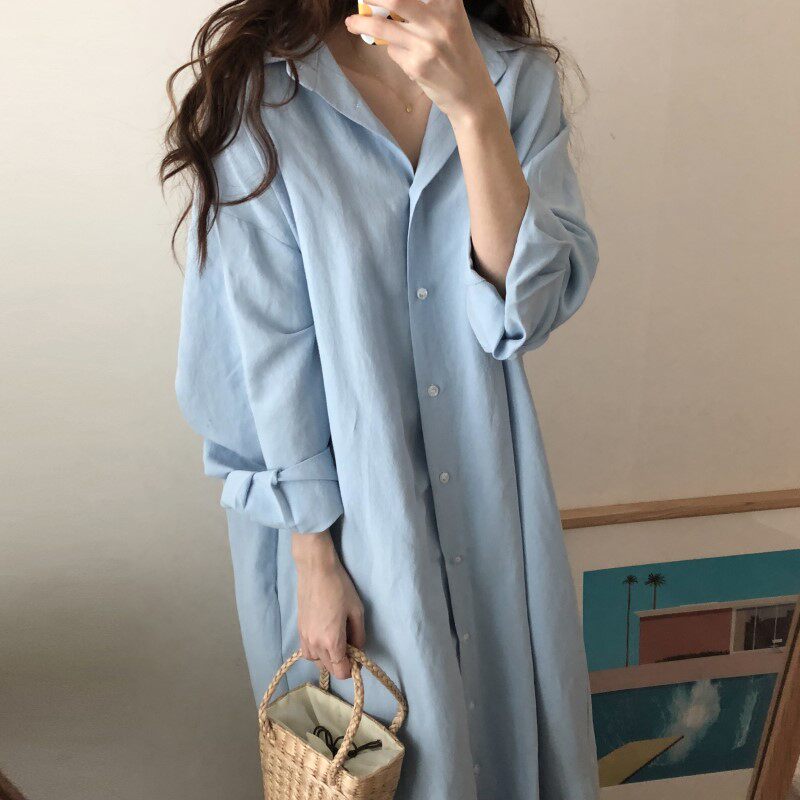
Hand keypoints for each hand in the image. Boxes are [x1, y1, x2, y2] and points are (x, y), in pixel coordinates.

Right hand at [292, 531, 365, 679]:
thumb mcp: (357, 611)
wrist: (316, 570)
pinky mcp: (299, 630)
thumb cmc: (340, 587)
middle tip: (350, 645)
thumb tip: (357, 650)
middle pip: (329, 669)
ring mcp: (304, 638)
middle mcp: (315, 644)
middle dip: (341, 663)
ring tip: (336, 641)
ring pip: (316, 662)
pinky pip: (307, 652)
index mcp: (331, 642)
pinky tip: (323, 638)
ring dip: (328, 658)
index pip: (341, 671)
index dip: (352, 668)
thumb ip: (359, 636)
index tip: (358, 657)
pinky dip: (316, 652)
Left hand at [344, 0, 495, 121]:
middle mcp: (439, 21)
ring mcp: (426, 45)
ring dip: (362, 23)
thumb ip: (430, 9)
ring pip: (383, 27)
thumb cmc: (460, 55)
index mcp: (450, 5)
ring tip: (351, 22)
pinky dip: (394, 51)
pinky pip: (393, 51)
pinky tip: (408, 58)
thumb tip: (390, 3)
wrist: (471, 94)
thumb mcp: (454, 23)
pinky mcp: (416, 66)